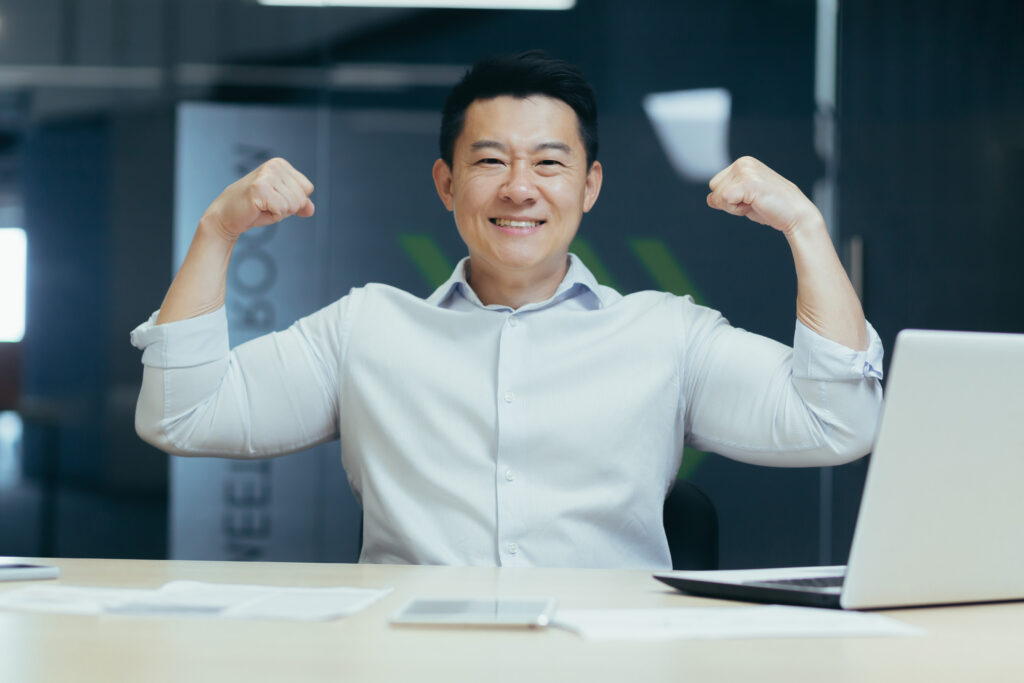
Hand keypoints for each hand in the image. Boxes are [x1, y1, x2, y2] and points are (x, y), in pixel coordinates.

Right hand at [202, 157, 314, 240]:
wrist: (226, 215)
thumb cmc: (254, 208)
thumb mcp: (282, 204)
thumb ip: (299, 204)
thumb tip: (311, 209)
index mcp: (281, 164)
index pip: (307, 188)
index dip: (294, 201)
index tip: (274, 200)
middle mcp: (274, 166)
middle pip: (301, 197)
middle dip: (287, 208)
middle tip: (266, 205)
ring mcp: (266, 175)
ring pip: (294, 204)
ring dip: (279, 212)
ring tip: (262, 207)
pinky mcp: (260, 188)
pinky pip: (283, 209)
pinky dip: (273, 216)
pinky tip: (258, 209)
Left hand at [706, 156, 821, 236]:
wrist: (796, 215)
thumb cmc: (772, 207)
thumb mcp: (745, 198)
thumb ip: (727, 195)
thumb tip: (709, 199)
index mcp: (743, 163)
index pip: (715, 184)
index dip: (728, 199)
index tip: (749, 199)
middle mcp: (743, 163)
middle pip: (713, 189)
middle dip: (729, 203)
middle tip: (752, 202)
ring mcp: (746, 171)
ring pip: (717, 196)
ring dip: (734, 207)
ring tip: (756, 203)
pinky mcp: (748, 183)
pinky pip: (724, 200)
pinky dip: (737, 210)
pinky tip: (755, 205)